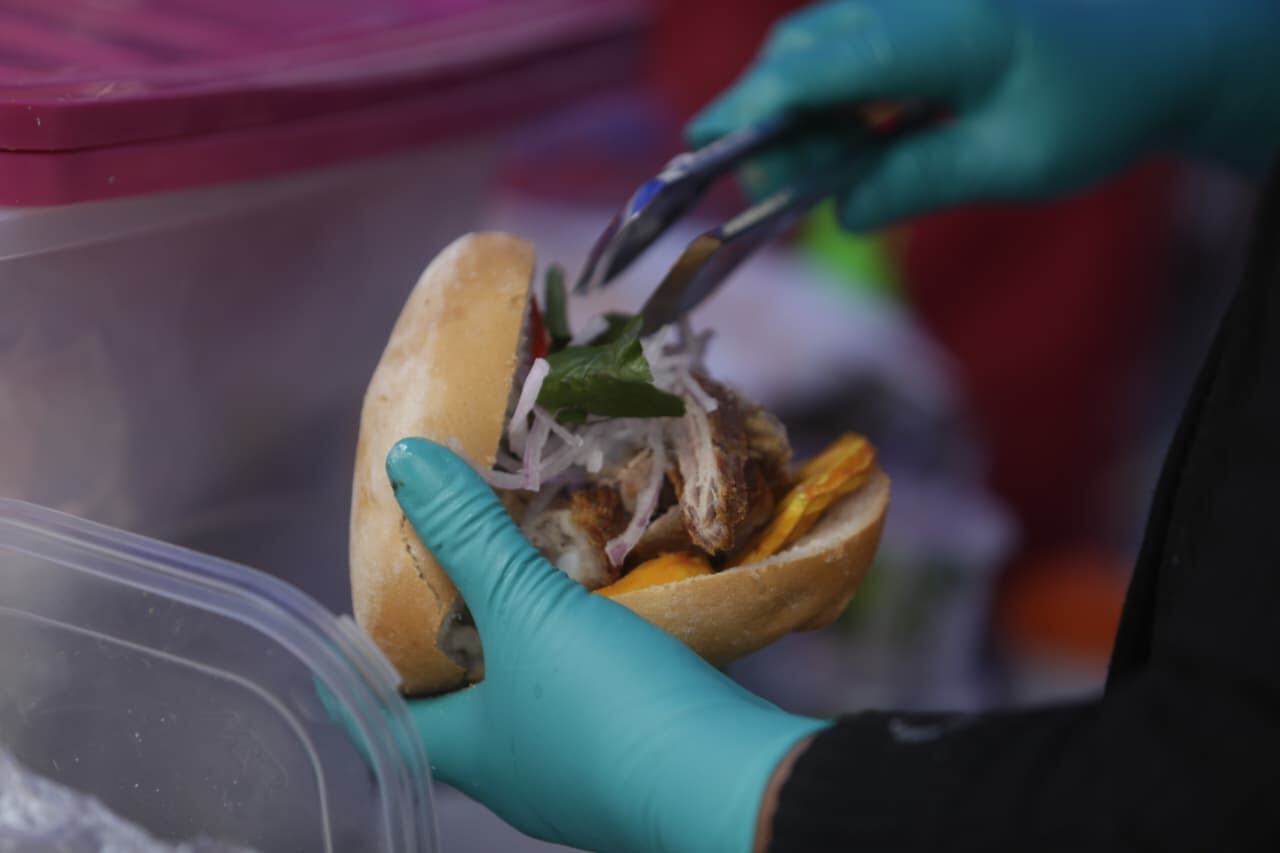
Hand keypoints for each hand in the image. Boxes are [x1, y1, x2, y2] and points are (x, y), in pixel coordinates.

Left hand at [386, 439, 827, 852]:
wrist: (731, 779)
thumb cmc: (606, 706)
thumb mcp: (528, 608)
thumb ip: (471, 536)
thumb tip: (406, 462)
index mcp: (472, 752)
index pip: (391, 715)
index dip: (370, 668)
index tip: (360, 619)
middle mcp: (519, 776)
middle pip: (469, 706)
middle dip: (462, 646)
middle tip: (460, 578)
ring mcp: (583, 778)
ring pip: (540, 705)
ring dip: (537, 651)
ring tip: (538, 583)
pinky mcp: (640, 764)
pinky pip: (600, 706)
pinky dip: (597, 662)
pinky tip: (615, 619)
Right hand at [688, 0, 1279, 230]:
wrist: (1162, 44)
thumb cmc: (1102, 104)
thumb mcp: (1015, 162)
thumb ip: (917, 181)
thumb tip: (838, 209)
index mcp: (954, 27)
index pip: (823, 64)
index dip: (753, 109)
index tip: (699, 151)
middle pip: (804, 45)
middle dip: (770, 120)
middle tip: (780, 193)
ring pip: (818, 41)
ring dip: (800, 109)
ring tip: (824, 171)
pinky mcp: (915, 5)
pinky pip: (845, 41)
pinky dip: (829, 93)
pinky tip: (854, 137)